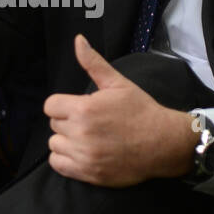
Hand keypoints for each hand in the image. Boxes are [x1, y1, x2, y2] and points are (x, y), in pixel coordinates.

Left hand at [44, 34, 196, 186]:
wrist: (163, 143)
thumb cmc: (140, 111)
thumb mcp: (118, 83)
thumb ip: (93, 63)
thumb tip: (78, 40)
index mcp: (84, 109)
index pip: (50, 106)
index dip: (63, 105)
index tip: (79, 107)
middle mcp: (81, 133)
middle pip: (54, 124)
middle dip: (68, 121)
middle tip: (90, 122)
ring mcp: (84, 156)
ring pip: (55, 144)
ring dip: (66, 141)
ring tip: (87, 138)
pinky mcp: (88, 173)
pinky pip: (58, 165)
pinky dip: (65, 159)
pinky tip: (82, 152)